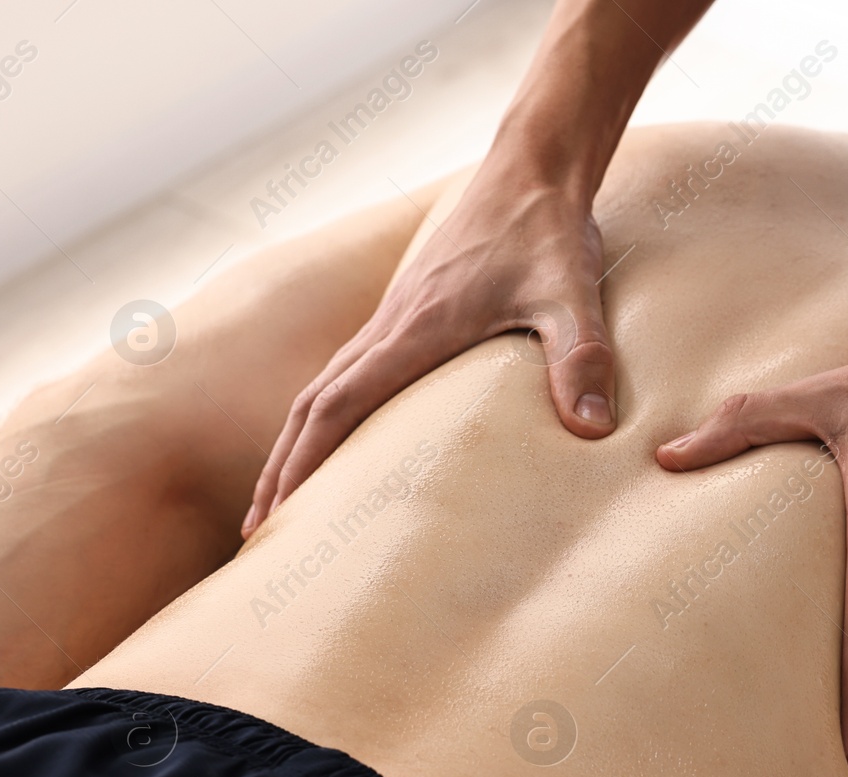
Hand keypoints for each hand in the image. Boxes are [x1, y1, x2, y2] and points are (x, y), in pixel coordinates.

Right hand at [243, 156, 616, 535]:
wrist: (532, 172)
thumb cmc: (548, 233)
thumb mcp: (573, 295)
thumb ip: (581, 358)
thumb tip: (591, 429)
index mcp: (415, 330)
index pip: (339, 405)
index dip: (306, 463)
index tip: (278, 514)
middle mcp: (390, 326)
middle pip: (312, 406)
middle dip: (282, 470)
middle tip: (256, 533)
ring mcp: (393, 318)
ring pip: (323, 388)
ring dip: (296, 445)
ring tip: (280, 503)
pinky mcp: (408, 312)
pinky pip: (348, 372)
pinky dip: (325, 416)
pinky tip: (336, 441)